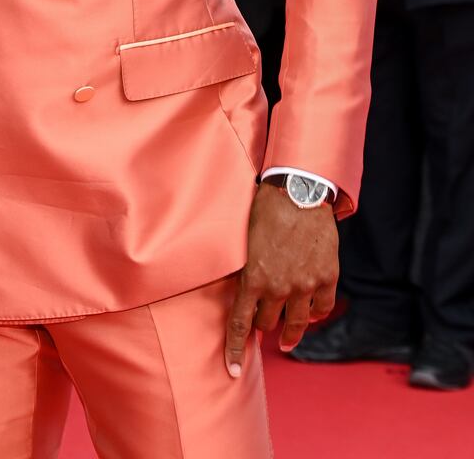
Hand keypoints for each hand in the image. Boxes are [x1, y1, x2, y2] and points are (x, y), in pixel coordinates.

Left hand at [225, 182, 337, 377]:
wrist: (299, 190)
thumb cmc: (265, 209)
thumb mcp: (244, 240)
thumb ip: (245, 269)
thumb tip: (241, 288)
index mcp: (253, 278)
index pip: (240, 324)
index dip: (234, 350)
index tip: (233, 370)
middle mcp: (279, 287)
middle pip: (267, 323)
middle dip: (261, 325)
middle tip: (260, 325)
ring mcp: (305, 284)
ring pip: (296, 322)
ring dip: (289, 331)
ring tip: (286, 337)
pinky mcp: (327, 277)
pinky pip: (322, 308)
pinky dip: (315, 314)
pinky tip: (311, 316)